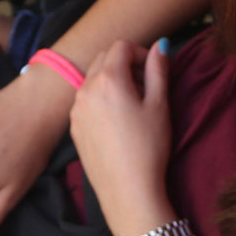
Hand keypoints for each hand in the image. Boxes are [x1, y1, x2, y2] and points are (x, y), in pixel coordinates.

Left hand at [68, 39, 175, 233]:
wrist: (127, 190)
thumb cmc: (149, 147)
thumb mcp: (160, 105)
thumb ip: (158, 70)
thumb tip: (161, 45)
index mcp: (109, 79)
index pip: (121, 46)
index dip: (141, 53)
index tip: (153, 71)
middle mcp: (86, 89)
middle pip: (104, 58)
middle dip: (125, 64)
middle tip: (145, 86)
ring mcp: (76, 108)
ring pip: (93, 78)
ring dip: (112, 80)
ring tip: (132, 105)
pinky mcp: (74, 126)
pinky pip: (85, 100)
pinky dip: (100, 98)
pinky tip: (117, 121)